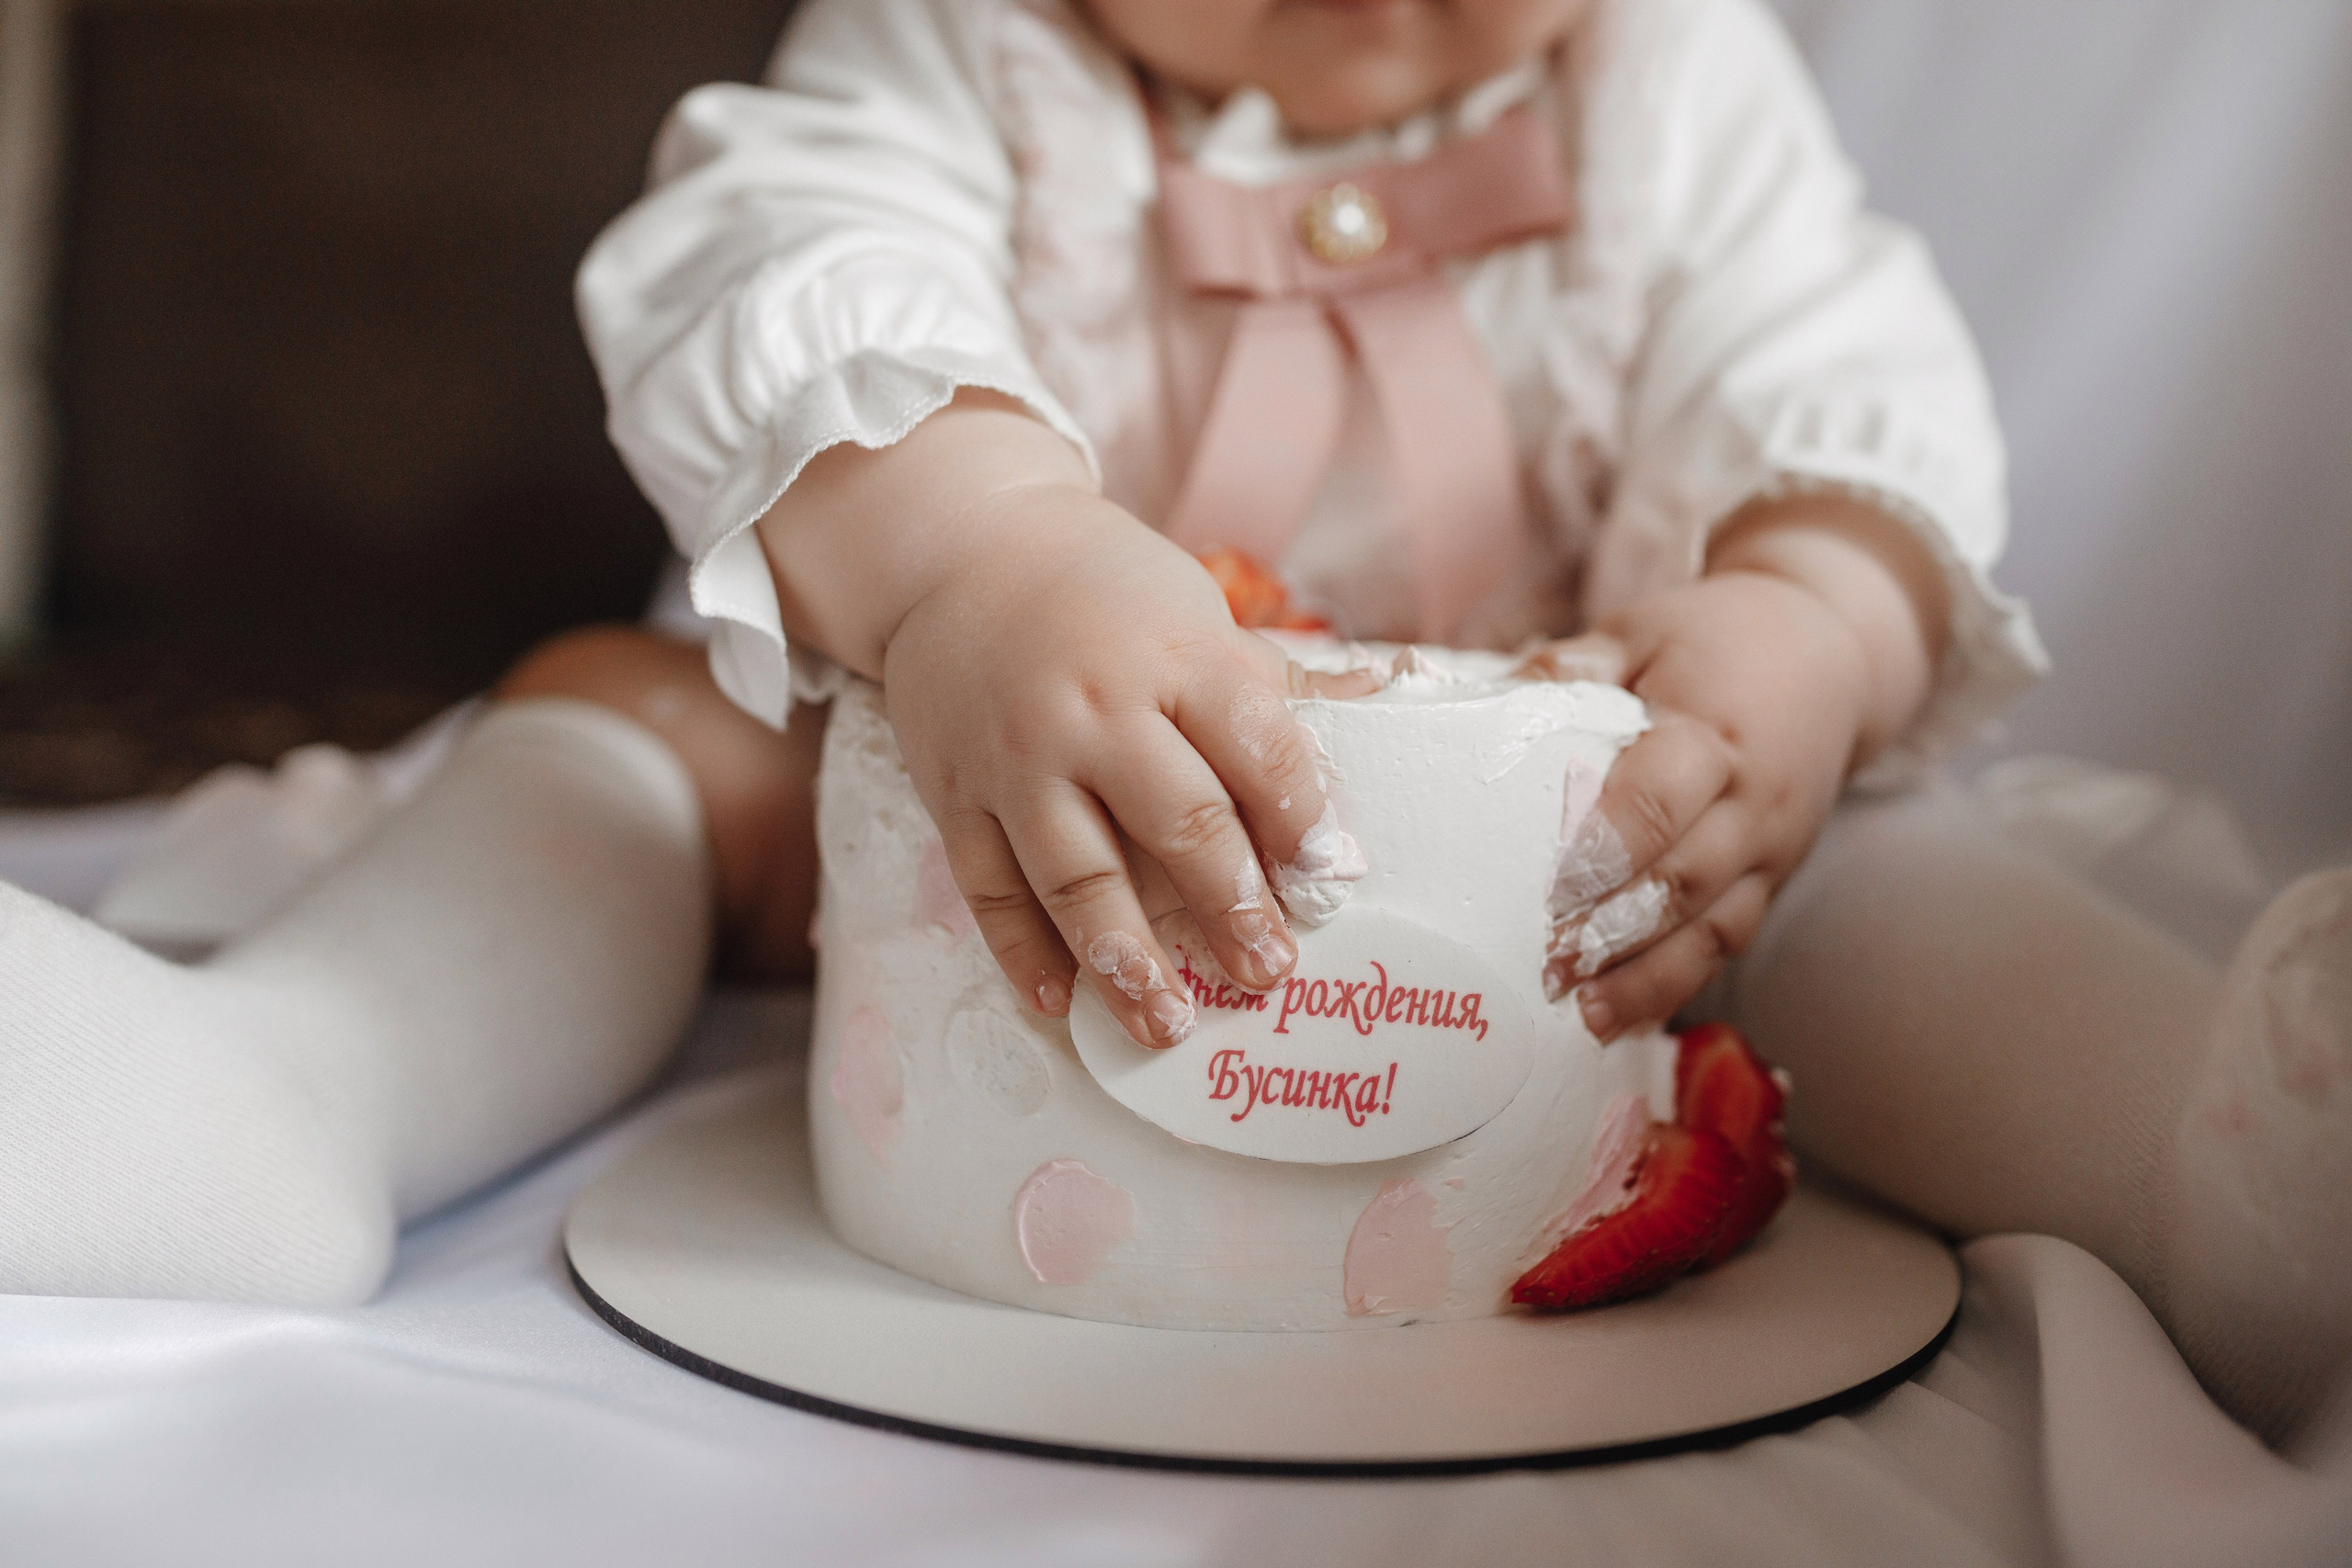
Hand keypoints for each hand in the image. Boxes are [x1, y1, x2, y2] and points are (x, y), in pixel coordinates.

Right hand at [759, 393, 1373, 1049]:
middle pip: (1175, 821)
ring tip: (1169, 1023)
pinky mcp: (954, 793)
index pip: (1256, 747)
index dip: (1300, 819)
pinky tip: (1061, 1000)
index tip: (1331, 878)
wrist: (962, 550)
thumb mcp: (1196, 615)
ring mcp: (1016, 759)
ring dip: (1126, 958)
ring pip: (1074, 874)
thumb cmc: (1104, 593)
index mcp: (1176, 658)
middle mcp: (1095, 711)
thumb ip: (1270, 688)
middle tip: (1267, 972)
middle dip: (1229, 906)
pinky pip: (987, 887)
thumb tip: (1376, 719)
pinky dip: (1021, 951)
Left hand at [1531, 498, 1947, 1038]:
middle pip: (1686, 880)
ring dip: (1646, 979)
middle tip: (1544, 967)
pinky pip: (1727, 942)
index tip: (1550, 885)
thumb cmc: (1715, 640)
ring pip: (1712, 930)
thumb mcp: (1641, 632)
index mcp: (1714, 733)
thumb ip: (1569, 671)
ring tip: (1580, 1015)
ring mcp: (1770, 851)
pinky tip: (1620, 1015)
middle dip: (1615, 931)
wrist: (1830, 654)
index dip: (1607, 846)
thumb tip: (1481, 705)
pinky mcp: (1772, 881)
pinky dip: (1676, 983)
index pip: (1661, 799)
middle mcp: (1753, 803)